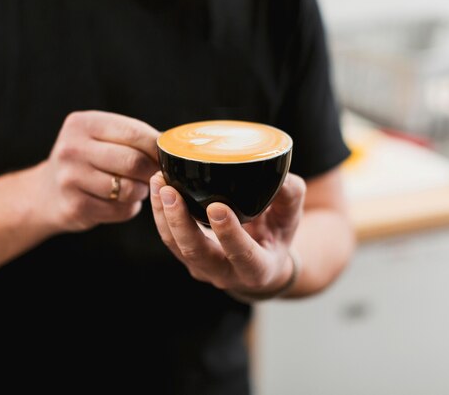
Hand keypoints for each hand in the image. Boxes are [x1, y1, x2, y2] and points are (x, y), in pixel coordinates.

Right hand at [36, 110, 160, 232]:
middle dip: (151, 171)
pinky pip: (120, 210)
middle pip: (133, 162)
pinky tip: (120, 202)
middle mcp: (72, 148)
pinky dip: (128, 208)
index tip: (166, 155)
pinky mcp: (75, 207)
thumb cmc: (86, 161)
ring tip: (135, 188)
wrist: (46, 193)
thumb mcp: (100, 138)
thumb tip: (173, 144)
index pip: (134, 132)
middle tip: (154, 175)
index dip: (157, 147)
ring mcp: (70, 179)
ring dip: (140, 191)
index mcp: (83, 124)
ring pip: (129, 189)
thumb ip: (132, 138)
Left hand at [150, 172, 306, 300]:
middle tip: (171, 191)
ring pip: (177, 246)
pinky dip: (160, 213)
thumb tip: (281, 174)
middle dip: (181, 222)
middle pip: (197, 254)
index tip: (217, 207)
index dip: (229, 235)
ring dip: (164, 214)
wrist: (261, 259)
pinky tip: (157, 187)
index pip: (244, 256)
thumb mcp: (291, 217)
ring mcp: (202, 268)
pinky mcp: (187, 256)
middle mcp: (226, 274)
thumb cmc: (277, 233)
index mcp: (258, 269)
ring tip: (159, 182)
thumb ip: (290, 195)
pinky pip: (169, 238)